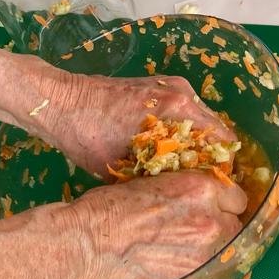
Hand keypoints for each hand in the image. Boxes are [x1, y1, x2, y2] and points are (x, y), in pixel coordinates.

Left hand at [42, 71, 236, 180]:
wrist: (58, 102)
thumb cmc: (86, 137)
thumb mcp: (122, 168)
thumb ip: (157, 178)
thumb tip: (181, 194)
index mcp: (177, 109)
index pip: (221, 141)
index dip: (221, 168)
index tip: (214, 188)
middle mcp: (181, 92)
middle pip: (214, 130)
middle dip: (209, 157)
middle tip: (199, 183)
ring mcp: (170, 85)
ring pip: (199, 121)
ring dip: (195, 143)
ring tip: (183, 169)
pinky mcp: (158, 84)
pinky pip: (183, 112)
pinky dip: (180, 131)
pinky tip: (166, 151)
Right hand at [53, 171, 247, 278]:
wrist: (86, 245)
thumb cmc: (106, 210)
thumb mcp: (151, 182)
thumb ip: (183, 194)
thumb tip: (193, 203)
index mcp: (201, 189)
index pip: (236, 197)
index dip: (222, 204)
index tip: (212, 209)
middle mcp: (211, 221)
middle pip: (234, 227)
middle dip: (219, 228)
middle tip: (195, 233)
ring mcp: (204, 255)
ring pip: (225, 254)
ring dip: (210, 252)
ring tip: (183, 254)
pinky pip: (208, 277)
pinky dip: (197, 274)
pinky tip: (174, 270)